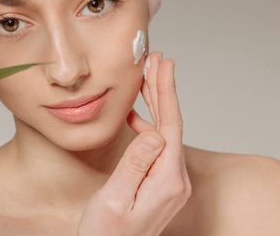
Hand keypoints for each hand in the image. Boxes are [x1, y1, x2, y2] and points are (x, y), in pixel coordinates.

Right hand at [77, 52, 190, 235]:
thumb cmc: (105, 234)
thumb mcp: (114, 198)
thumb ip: (135, 164)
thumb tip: (153, 132)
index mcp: (167, 181)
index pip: (171, 126)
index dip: (167, 92)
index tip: (163, 66)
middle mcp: (174, 181)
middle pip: (171, 125)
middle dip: (163, 91)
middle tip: (156, 61)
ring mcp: (169, 184)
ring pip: (165, 134)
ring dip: (156, 105)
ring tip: (145, 79)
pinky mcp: (160, 186)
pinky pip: (157, 148)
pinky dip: (148, 125)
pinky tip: (135, 115)